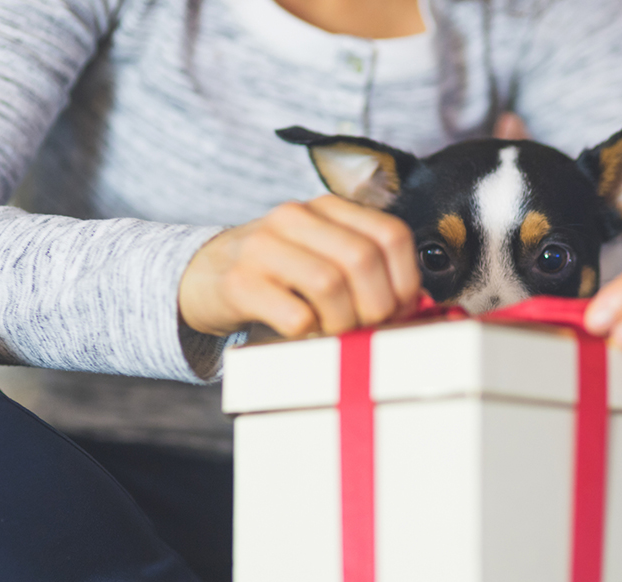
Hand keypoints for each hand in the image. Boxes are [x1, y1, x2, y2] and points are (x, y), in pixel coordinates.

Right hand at [178, 195, 421, 337]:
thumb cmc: (279, 276)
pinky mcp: (240, 283)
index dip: (406, 281)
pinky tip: (302, 333)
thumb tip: (418, 308)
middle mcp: (295, 217)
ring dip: (342, 323)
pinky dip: (309, 333)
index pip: (391, 235)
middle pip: (362, 261)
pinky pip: (295, 314)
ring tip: (333, 332)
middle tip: (366, 329)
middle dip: (376, 308)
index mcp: (327, 208)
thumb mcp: (322, 256)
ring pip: (330, 285)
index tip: (399, 311)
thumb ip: (366, 270)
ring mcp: (263, 247)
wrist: (203, 276)